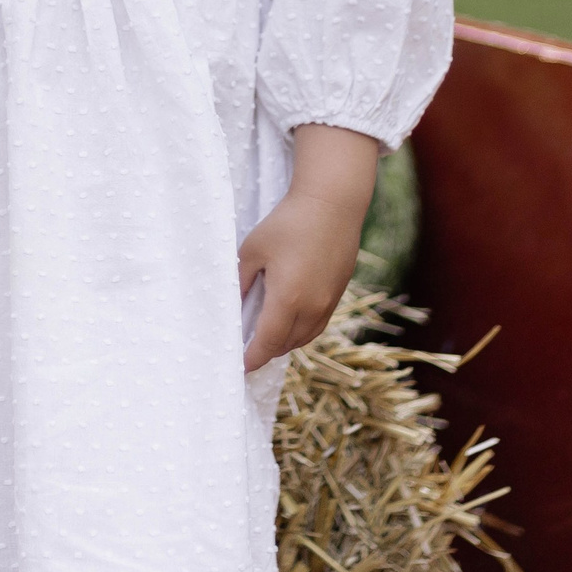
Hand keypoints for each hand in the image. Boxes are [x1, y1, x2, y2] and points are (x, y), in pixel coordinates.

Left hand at [237, 124, 379, 373]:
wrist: (332, 204)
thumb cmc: (287, 223)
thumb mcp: (252, 250)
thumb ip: (240, 283)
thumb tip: (233, 308)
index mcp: (288, 300)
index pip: (267, 343)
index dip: (252, 358)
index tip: (239, 366)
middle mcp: (311, 308)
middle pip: (285, 345)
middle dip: (265, 352)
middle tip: (247, 352)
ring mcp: (328, 302)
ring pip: (304, 338)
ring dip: (284, 344)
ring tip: (266, 340)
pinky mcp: (338, 293)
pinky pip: (317, 325)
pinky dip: (301, 332)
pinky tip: (289, 323)